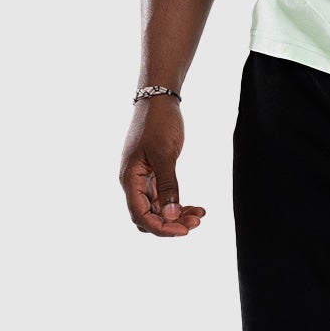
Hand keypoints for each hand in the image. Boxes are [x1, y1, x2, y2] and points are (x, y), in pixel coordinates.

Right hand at [120, 97, 207, 236]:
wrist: (158, 100)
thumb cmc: (158, 123)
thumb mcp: (165, 154)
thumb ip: (168, 185)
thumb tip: (170, 215)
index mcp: (129, 179)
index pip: (140, 215)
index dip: (161, 228)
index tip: (185, 231)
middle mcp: (133, 183)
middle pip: (148, 216)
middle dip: (171, 224)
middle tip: (197, 222)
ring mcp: (143, 179)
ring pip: (158, 209)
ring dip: (177, 215)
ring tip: (200, 215)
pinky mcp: (154, 174)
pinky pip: (164, 198)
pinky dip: (178, 204)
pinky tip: (196, 206)